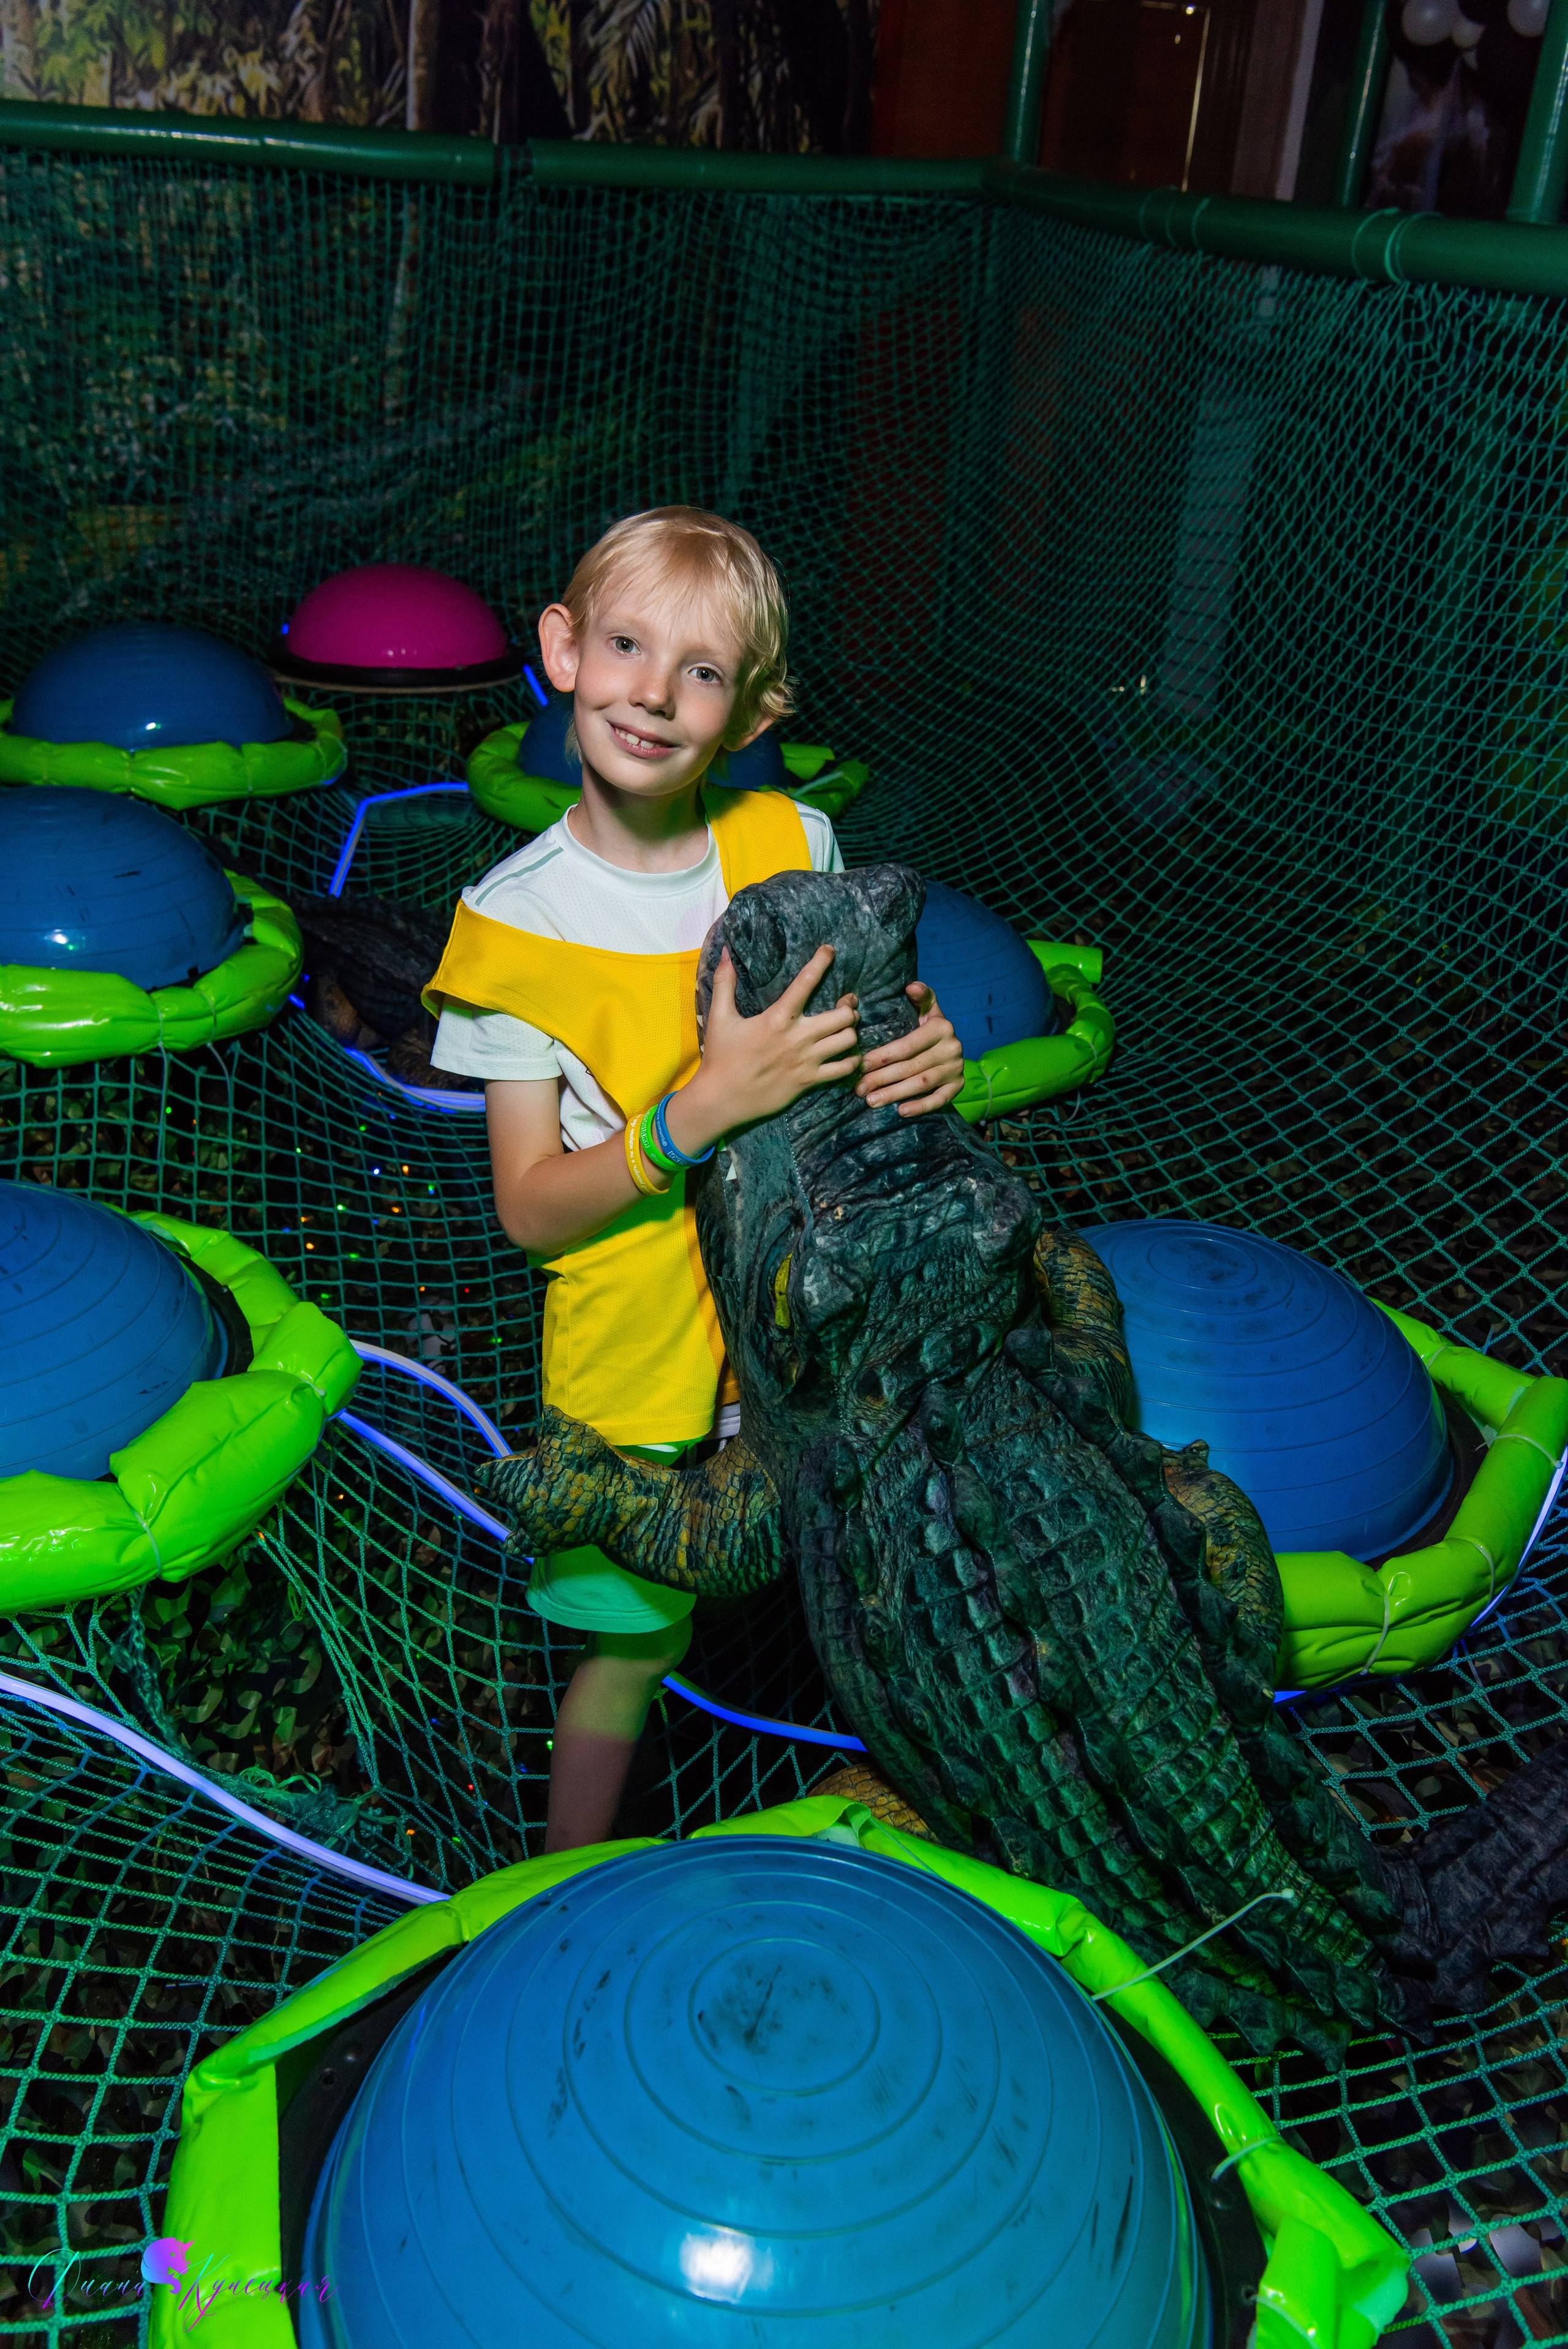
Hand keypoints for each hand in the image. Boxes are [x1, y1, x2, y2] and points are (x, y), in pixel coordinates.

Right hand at [665, 944, 860, 1155]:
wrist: (721, 1098)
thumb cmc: (720, 1056)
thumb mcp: (719, 1017)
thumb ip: (725, 983)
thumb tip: (724, 952)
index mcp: (777, 1018)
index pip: (806, 983)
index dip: (821, 962)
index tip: (829, 950)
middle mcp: (797, 1038)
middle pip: (843, 1016)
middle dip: (849, 1007)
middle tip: (846, 1004)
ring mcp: (806, 1061)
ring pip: (848, 1041)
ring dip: (851, 1032)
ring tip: (846, 1029)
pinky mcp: (809, 1081)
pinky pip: (843, 1069)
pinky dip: (851, 1061)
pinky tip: (848, 1056)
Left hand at [857, 982, 963, 1116]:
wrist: (952, 1044)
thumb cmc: (929, 1024)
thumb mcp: (927, 1007)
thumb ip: (920, 995)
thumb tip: (911, 986)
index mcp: (941, 1028)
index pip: (907, 1045)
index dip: (882, 1056)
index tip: (860, 1065)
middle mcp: (952, 1048)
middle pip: (911, 1066)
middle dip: (882, 1078)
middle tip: (859, 1089)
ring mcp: (956, 1069)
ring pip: (922, 1084)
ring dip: (895, 1094)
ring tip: (871, 1101)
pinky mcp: (958, 1086)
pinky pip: (940, 1099)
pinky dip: (921, 1107)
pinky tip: (901, 1111)